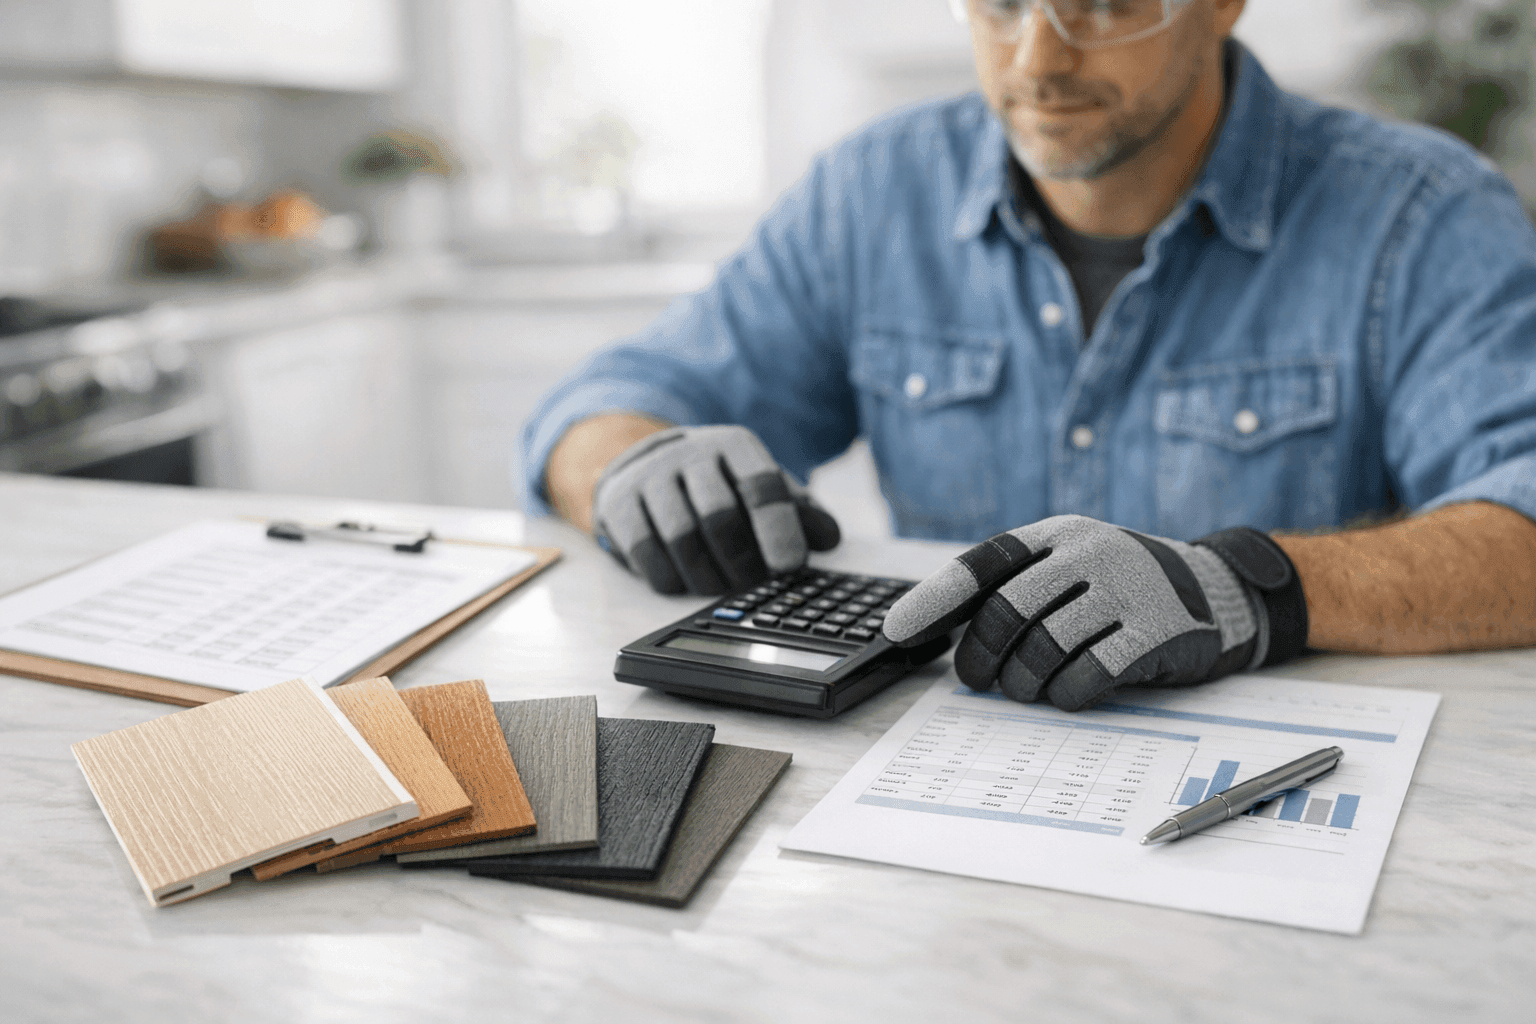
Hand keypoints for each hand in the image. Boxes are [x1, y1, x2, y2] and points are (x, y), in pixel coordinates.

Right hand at [592, 425, 840, 594]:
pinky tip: (685, 580)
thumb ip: (801, 512)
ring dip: (707, 575)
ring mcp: (651, 478)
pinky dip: (671, 578)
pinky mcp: (619, 505)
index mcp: (735, 446)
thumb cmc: (718, 484)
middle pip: (719, 515)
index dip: (779, 529)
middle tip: (752, 582)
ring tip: (720, 585)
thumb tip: (829, 538)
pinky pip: (645, 552)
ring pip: (682, 538)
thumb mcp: (761, 487)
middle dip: (741, 561)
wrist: (647, 464)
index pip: (761, 485)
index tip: (790, 567)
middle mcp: (691, 455)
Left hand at [881, 515, 1307, 710]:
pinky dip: (1066, 696)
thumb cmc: (1120, 588)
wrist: (1217, 593)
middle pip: (1005, 612)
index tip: (897, 631)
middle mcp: (1088, 554)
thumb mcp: (1068, 566)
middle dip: (979, 656)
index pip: (982, 564)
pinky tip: (1068, 694)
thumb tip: (941, 633)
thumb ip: (1014, 587)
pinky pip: (1088, 676)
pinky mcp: (1156, 633)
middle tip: (976, 679)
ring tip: (1027, 688)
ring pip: (1042, 649)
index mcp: (1056, 534)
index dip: (934, 599)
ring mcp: (1125, 591)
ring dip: (1023, 682)